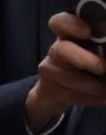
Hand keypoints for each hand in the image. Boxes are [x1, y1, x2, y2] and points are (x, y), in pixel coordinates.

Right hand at [28, 13, 105, 129]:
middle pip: (60, 50)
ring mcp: (49, 69)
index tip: (88, 33)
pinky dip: (89, 98)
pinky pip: (69, 94)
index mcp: (68, 35)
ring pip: (66, 76)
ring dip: (91, 86)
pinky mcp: (47, 89)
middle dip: (82, 59)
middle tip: (102, 67)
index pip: (59, 22)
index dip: (71, 25)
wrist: (53, 93)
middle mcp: (56, 50)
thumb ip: (99, 49)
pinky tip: (101, 99)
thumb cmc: (80, 67)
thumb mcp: (90, 53)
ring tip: (105, 91)